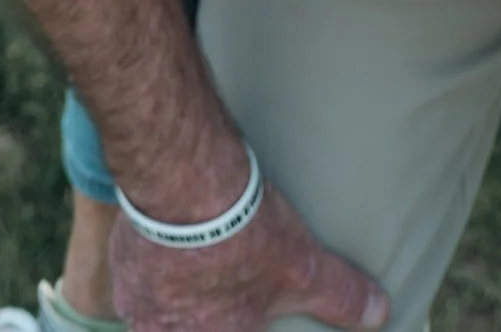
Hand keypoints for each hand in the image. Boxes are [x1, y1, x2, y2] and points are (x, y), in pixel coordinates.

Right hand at [109, 183, 388, 331]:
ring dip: (176, 295)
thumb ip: (340, 298)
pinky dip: (154, 264)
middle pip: (187, 328)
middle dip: (205, 312)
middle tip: (221, 281)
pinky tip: (174, 238)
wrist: (182, 183)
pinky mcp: (118, 270)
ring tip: (201, 261)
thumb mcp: (304, 269)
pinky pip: (135, 280)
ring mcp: (137, 308)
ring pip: (158, 313)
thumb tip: (382, 314)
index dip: (235, 319)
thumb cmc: (245, 236)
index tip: (240, 308)